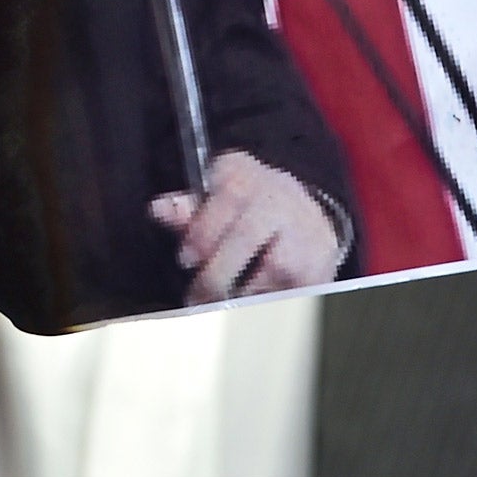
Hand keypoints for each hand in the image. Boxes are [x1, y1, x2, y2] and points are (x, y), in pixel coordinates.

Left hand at [149, 149, 343, 303]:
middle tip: (197, 297)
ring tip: (225, 302)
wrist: (306, 213)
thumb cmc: (248, 206)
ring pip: (273, 267)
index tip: (185, 258)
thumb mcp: (215, 195)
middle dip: (216, 272)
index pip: (225, 197)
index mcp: (243, 175)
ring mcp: (302, 231)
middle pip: (246, 235)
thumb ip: (187, 208)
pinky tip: (254, 301)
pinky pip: (292, 289)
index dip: (202, 231)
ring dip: (243, 291)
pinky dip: (269, 300)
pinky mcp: (318, 264)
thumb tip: (158, 209)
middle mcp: (276, 197)